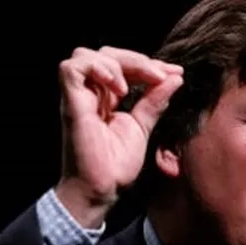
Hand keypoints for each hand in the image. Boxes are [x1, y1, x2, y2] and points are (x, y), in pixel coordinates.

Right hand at [56, 46, 183, 225]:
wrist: (102, 190)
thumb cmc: (116, 165)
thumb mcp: (142, 127)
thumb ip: (155, 101)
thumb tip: (175, 78)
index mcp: (105, 98)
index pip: (123, 65)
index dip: (148, 64)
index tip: (174, 72)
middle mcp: (89, 94)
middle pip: (106, 54)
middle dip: (136, 59)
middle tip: (158, 75)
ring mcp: (78, 98)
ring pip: (85, 55)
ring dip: (114, 63)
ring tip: (129, 87)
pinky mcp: (71, 104)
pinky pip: (71, 69)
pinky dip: (95, 68)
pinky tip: (116, 87)